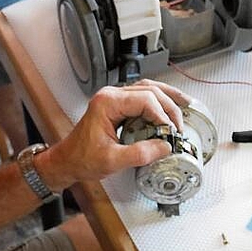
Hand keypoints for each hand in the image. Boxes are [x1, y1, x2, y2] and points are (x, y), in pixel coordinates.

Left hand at [37, 79, 191, 190]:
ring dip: (167, 98)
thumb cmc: (81, 158)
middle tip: (179, 126)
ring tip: (184, 105)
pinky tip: (169, 108)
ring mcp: (114, 99)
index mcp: (107, 103)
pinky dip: (158, 102)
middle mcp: (110, 96)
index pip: (145, 100)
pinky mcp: (118, 106)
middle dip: (168, 107)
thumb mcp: (112, 160)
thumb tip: (164, 146)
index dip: (162, 115)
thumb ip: (140, 153)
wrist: (67, 161)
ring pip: (147, 89)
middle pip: (149, 90)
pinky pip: (142, 97)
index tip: (171, 132)